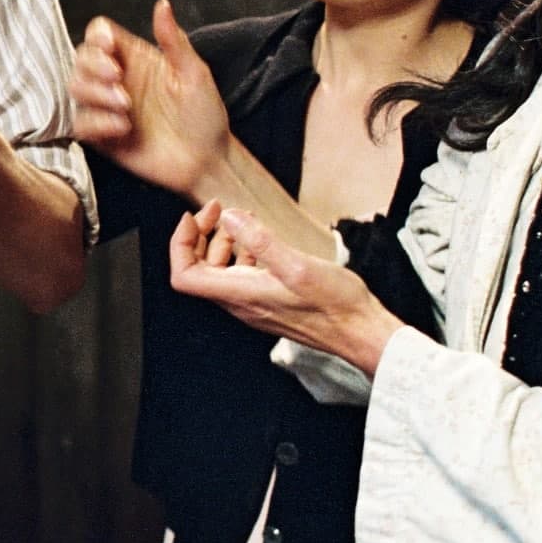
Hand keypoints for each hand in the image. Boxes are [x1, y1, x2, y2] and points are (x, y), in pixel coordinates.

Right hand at [71, 0, 230, 194]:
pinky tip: (123, 128)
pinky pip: (80, 123)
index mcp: (135, 58)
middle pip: (80, 57)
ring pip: (74, 87)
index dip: (97, 37)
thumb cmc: (205, 115)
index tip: (110, 48)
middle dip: (94, 66)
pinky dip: (97, 123)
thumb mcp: (195, 73)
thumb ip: (173, 40)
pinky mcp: (101, 135)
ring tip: (126, 107)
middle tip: (118, 79)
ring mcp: (106, 107)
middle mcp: (116, 79)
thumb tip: (162, 3)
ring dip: (95, 94)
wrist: (206, 162)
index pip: (99, 34)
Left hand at [168, 200, 402, 375]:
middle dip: (201, 235)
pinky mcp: (268, 302)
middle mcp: (240, 303)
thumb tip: (228, 217)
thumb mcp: (297, 265)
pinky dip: (244, 252)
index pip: (184, 275)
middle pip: (198, 269)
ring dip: (223, 241)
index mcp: (239, 295)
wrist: (360, 332)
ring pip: (220, 271)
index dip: (181, 243)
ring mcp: (254, 304)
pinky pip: (242, 275)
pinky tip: (263, 240)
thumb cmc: (335, 305)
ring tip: (244, 219)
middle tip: (219, 210)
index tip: (195, 217)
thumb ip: (260, 241)